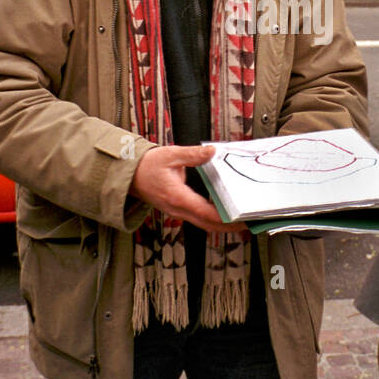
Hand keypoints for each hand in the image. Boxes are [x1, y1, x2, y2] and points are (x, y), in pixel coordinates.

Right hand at [130, 144, 248, 237]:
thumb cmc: (147, 166)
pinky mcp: (177, 210)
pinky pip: (198, 219)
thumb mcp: (170, 155)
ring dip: (222, 225)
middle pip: (208, 225)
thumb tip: (212, 151)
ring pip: (204, 224)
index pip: (207, 213)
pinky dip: (212, 219)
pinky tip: (223, 213)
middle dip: (229, 226)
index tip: (241, 218)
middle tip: (249, 223)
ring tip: (241, 220)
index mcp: (178, 197)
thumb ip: (193, 154)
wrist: (130, 175)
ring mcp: (177, 212)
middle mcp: (178, 209)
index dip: (226, 218)